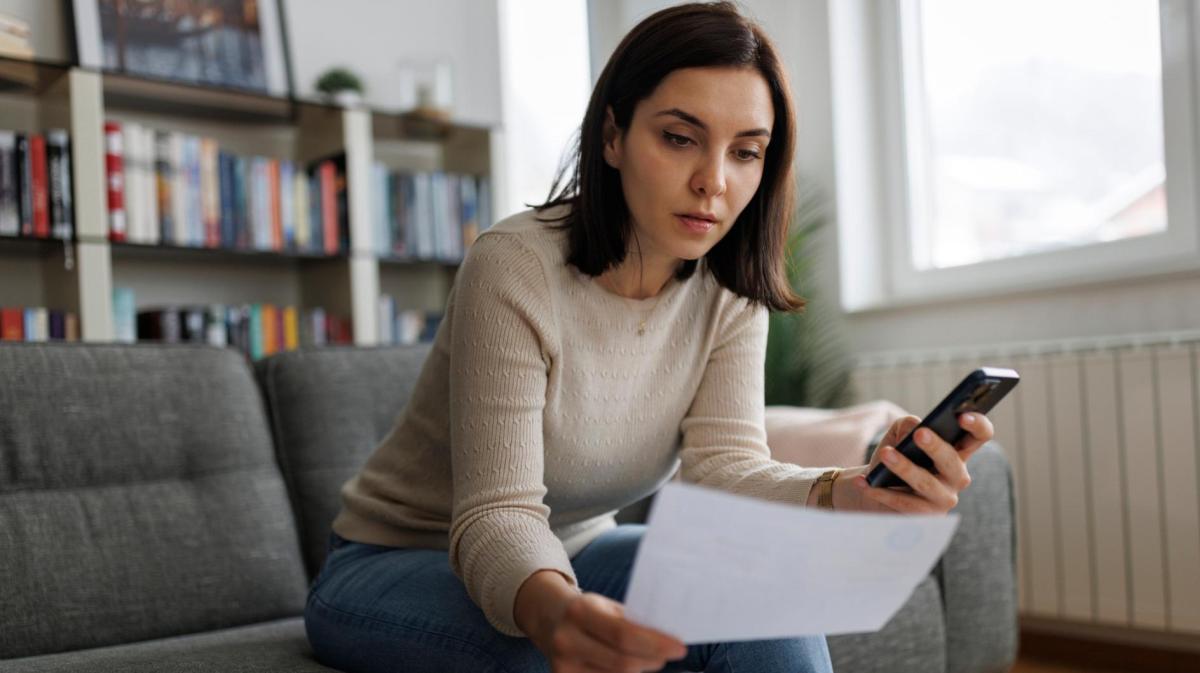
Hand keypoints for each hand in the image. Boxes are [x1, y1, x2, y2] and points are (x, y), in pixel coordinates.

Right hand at [531, 592, 686, 672]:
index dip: (655, 643)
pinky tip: (634, 667)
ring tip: (651, 659)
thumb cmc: (587, 610)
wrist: (547, 617)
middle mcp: (567, 640)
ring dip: (641, 670)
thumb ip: (631, 621)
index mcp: (580, 612)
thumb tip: (667, 638)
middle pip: (622, 662)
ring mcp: (563, 665)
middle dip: (652, 660)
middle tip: (670, 654)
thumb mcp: (605, 605)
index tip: (679, 646)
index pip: (624, 634)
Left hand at [842, 412, 993, 513]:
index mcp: (957, 451)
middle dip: (936, 447)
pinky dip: (880, 491)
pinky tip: (863, 481)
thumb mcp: (898, 435)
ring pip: (926, 483)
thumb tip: (912, 429)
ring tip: (885, 454)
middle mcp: (957, 476)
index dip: (977, 425)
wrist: (876, 487)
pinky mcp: (925, 516)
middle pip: (952, 461)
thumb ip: (907, 425)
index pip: (980, 435)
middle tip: (919, 435)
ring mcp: (944, 498)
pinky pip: (904, 503)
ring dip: (904, 468)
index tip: (962, 415)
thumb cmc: (895, 455)